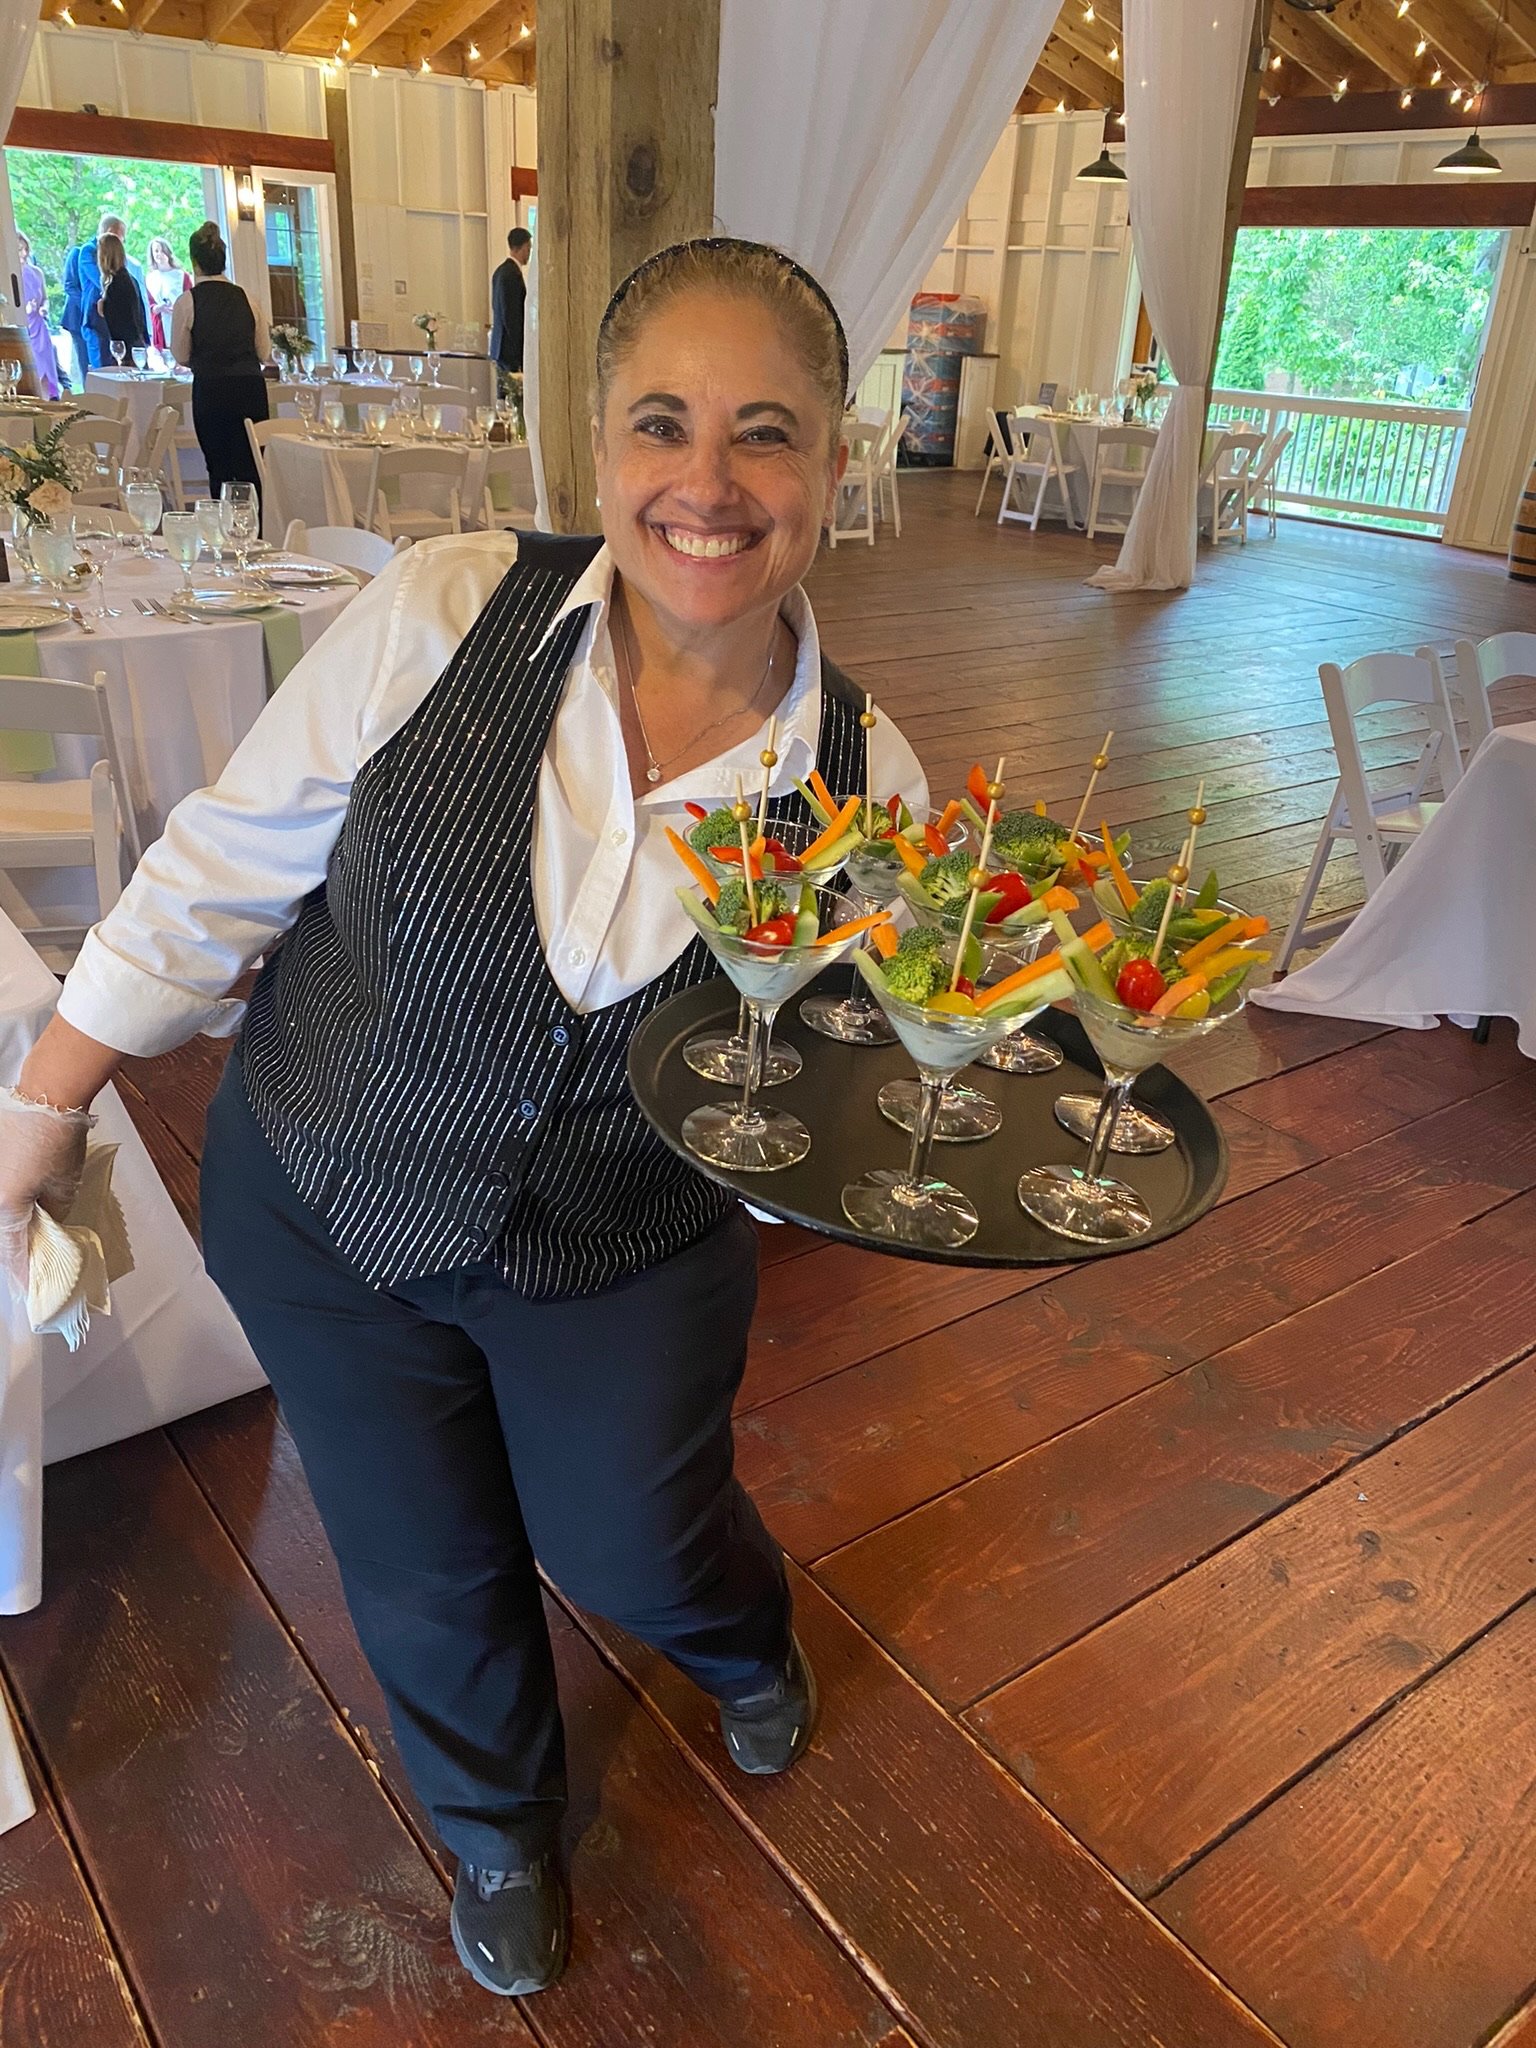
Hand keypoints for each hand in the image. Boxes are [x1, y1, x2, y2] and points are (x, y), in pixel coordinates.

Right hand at [0, 1091, 91, 1297]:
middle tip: (29, 1268)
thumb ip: (53, 1212)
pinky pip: (0, 1194)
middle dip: (16, 1250)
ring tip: (30, 1239)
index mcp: (5, 1207)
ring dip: (13, 1227)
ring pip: (1, 1214)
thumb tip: (47, 1221)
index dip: (22, 1272)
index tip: (27, 1289)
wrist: (47, 1093)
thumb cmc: (58, 1140)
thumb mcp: (64, 1187)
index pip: (14, 1251)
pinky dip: (10, 1205)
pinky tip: (23, 1210)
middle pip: (3, 1233)